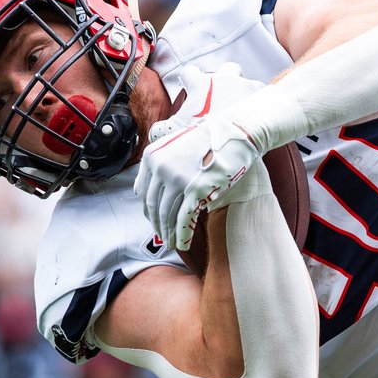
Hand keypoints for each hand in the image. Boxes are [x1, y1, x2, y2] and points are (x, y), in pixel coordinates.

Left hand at [135, 107, 260, 256]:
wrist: (235, 132)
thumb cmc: (208, 139)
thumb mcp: (175, 145)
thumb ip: (159, 164)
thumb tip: (142, 189)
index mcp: (152, 156)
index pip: (143, 191)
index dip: (148, 210)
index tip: (153, 220)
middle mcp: (161, 168)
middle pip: (154, 206)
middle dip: (157, 225)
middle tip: (162, 236)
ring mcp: (178, 179)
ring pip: (167, 215)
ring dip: (169, 233)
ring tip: (172, 243)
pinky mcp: (196, 190)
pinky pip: (184, 219)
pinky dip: (182, 235)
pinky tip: (182, 245)